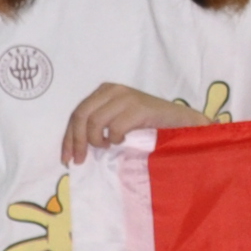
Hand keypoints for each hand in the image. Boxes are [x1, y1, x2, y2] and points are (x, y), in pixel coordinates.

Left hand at [58, 81, 202, 159]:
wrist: (183, 123)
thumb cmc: (150, 126)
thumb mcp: (119, 121)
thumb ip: (99, 125)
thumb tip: (75, 146)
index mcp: (105, 91)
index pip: (77, 113)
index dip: (68, 137)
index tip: (67, 158)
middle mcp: (113, 90)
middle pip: (80, 116)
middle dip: (76, 141)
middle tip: (81, 160)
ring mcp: (126, 97)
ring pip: (94, 122)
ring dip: (97, 141)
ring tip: (108, 146)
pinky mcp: (139, 108)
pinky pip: (115, 128)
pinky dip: (116, 139)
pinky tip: (123, 141)